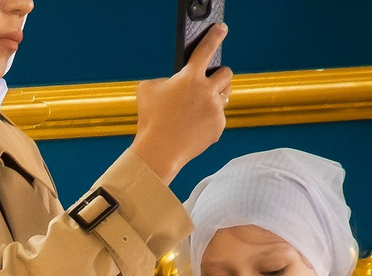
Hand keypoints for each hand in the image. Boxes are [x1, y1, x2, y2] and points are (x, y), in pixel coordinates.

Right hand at [133, 24, 231, 183]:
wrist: (159, 151)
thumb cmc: (150, 120)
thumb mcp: (146, 90)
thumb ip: (163, 80)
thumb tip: (172, 81)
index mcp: (189, 77)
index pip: (206, 49)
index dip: (215, 35)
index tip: (221, 29)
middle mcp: (207, 90)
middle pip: (226, 73)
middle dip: (219, 75)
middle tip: (209, 82)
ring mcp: (215, 109)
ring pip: (225, 95)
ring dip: (216, 96)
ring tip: (200, 106)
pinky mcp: (219, 126)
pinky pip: (218, 118)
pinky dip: (208, 121)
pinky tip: (194, 127)